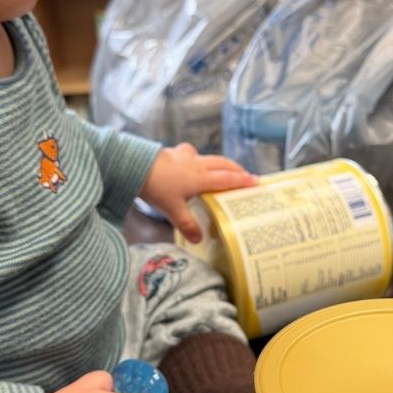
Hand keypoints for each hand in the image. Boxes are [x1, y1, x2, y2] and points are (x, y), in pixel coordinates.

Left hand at [141, 144, 255, 243]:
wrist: (134, 165)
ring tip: (225, 168)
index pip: (228, 179)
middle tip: (246, 175)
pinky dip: (197, 156)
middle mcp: (198, 165)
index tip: (257, 182)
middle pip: (223, 164)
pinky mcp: (173, 152)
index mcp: (202, 178)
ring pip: (210, 157)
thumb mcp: (172, 209)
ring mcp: (186, 156)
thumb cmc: (157, 186)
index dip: (243, 181)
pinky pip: (191, 153)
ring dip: (221, 162)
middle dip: (237, 169)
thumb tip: (198, 240)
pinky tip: (192, 159)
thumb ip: (186, 224)